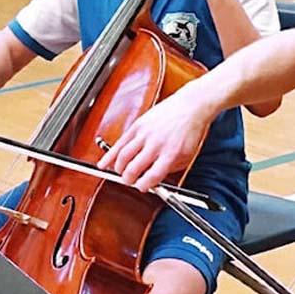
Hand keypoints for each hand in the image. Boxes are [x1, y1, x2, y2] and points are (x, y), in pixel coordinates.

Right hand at [97, 83, 212, 191]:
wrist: (191, 105)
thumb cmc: (190, 130)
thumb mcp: (187, 155)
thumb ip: (170, 168)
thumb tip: (154, 179)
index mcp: (171, 154)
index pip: (152, 176)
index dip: (143, 186)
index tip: (141, 187)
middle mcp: (156, 144)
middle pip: (133, 168)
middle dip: (128, 179)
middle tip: (129, 181)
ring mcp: (145, 134)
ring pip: (123, 156)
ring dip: (119, 168)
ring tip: (120, 173)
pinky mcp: (138, 125)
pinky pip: (119, 143)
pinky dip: (109, 155)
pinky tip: (104, 163)